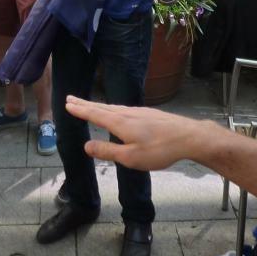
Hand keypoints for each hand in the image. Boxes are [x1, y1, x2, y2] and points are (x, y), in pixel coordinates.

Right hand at [65, 97, 203, 170]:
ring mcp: (139, 112)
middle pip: (102, 107)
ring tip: (88, 105)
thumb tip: (85, 146)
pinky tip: (116, 112)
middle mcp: (127, 113)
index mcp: (120, 122)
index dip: (80, 110)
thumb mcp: (130, 157)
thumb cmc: (159, 150)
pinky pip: (123, 109)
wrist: (189, 137)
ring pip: (113, 107)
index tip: (67, 104)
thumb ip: (107, 151)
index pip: (95, 114)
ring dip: (97, 105)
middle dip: (85, 103)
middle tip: (70, 98)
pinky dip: (111, 108)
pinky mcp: (148, 114)